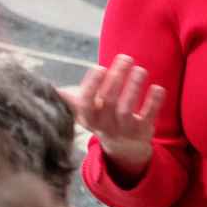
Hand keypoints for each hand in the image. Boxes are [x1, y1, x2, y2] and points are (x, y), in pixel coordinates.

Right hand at [61, 55, 164, 178]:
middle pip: (108, 102)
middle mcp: (105, 126)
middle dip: (116, 78)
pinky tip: (157, 88)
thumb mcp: (86, 113)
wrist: (124, 149)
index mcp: (89, 119)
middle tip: (125, 58)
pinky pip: (149, 117)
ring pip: (127, 109)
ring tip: (140, 69)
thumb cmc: (103, 120)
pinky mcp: (143, 131)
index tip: (99, 67)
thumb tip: (49, 88)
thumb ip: (71, 99)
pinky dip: (154, 103)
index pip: (86, 103)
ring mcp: (124, 130)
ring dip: (133, 88)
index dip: (92, 86)